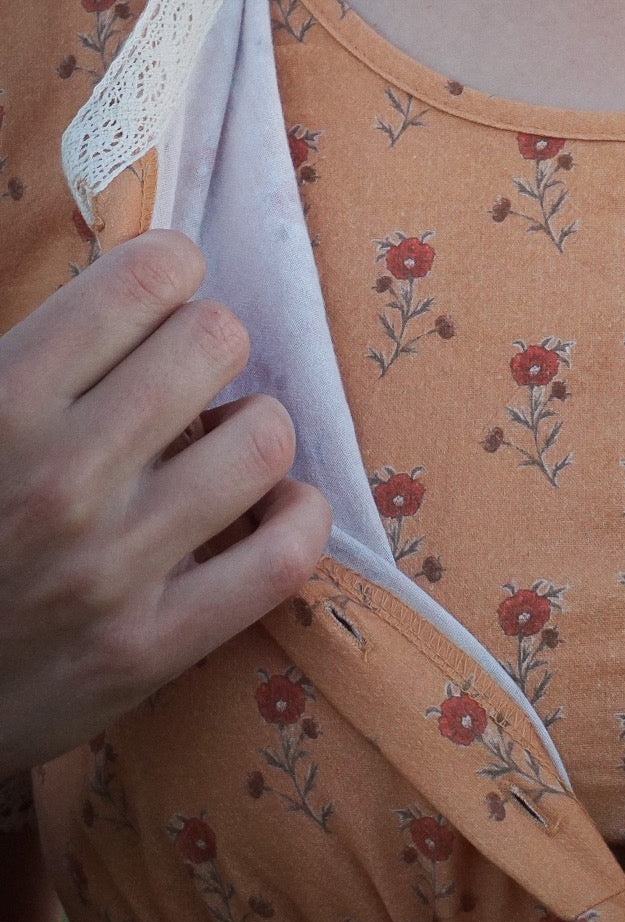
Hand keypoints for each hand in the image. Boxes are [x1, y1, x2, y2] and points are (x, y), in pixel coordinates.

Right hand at [0, 232, 330, 774]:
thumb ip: (39, 347)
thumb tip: (141, 279)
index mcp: (2, 401)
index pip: (148, 275)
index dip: (167, 271)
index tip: (158, 300)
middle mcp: (60, 479)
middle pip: (216, 340)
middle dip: (207, 347)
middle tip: (181, 379)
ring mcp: (110, 569)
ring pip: (264, 437)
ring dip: (250, 428)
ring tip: (216, 444)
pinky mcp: (147, 650)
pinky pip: (281, 558)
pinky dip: (297, 517)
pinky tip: (270, 507)